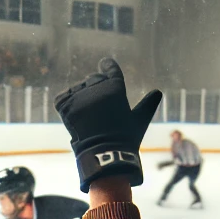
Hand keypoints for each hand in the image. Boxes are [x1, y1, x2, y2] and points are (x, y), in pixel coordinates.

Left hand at [54, 58, 160, 192]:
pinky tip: (72, 112)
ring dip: (80, 96)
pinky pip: (62, 98)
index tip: (105, 64)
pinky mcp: (65, 106)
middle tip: (97, 104)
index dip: (108, 66)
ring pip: (78, 88)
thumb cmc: (125, 138)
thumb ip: (148, 104)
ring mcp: (79, 96)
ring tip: (86, 113)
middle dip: (95, 87)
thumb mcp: (139, 120)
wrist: (103, 154)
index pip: (110, 68)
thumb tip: (158, 92)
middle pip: (93, 79)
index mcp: (115, 87)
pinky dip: (66, 103)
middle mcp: (96, 87)